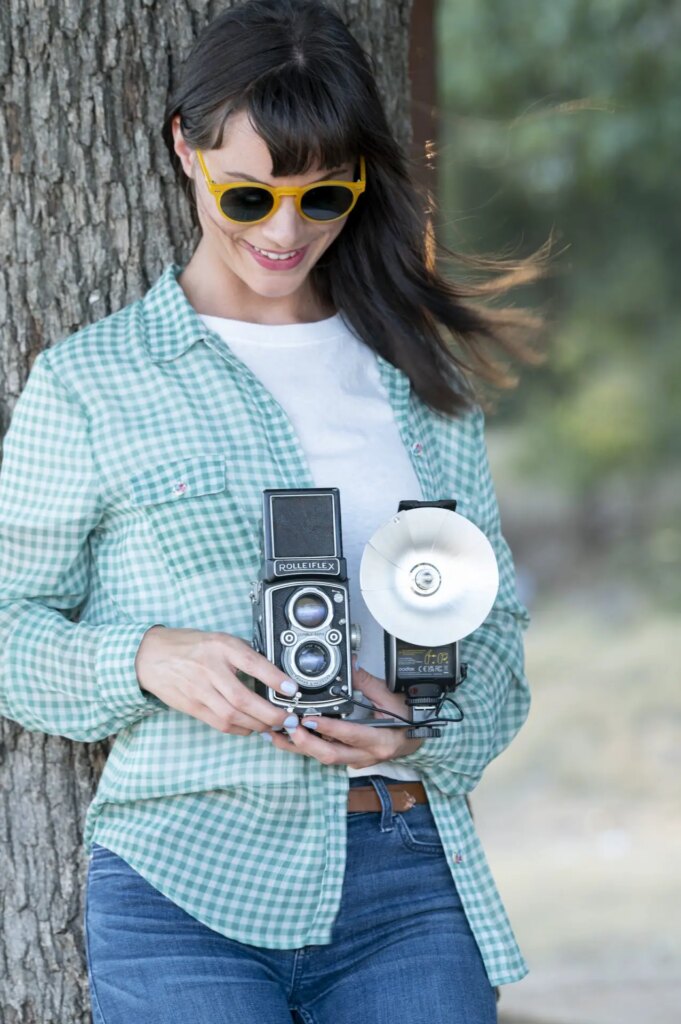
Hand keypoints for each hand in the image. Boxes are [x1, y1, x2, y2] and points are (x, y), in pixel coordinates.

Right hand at [135, 626, 298, 734]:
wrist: (151, 656)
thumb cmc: (190, 646)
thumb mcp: (219, 639)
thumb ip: (242, 653)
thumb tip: (273, 672)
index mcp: (220, 647)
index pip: (251, 663)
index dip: (274, 678)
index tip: (291, 689)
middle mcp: (209, 669)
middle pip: (243, 699)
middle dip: (270, 714)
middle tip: (289, 718)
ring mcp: (199, 691)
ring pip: (232, 716)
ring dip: (258, 725)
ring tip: (274, 725)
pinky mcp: (192, 707)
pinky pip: (220, 724)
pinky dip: (240, 729)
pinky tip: (252, 727)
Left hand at [266, 659, 424, 767]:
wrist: (419, 737)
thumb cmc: (408, 719)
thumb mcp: (389, 697)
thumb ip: (366, 682)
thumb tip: (350, 663)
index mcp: (380, 739)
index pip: (350, 734)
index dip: (328, 728)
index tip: (309, 719)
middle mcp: (367, 755)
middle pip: (331, 755)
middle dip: (306, 743)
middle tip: (287, 727)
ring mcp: (358, 761)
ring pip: (325, 759)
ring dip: (300, 748)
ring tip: (277, 735)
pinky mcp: (350, 760)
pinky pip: (326, 756)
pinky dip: (307, 748)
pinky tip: (289, 740)